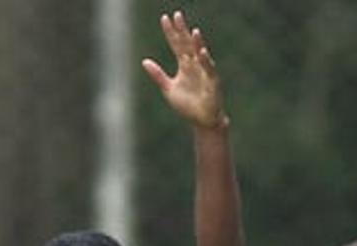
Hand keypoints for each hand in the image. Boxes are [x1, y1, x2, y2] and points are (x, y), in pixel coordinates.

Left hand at [143, 11, 225, 129]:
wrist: (202, 120)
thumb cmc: (187, 104)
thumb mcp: (168, 88)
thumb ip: (158, 75)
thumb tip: (144, 61)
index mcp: (184, 65)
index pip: (176, 44)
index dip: (170, 32)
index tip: (164, 18)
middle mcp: (195, 65)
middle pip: (187, 44)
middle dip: (182, 31)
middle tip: (177, 15)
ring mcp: (204, 71)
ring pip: (199, 54)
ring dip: (197, 43)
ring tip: (192, 31)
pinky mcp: (212, 82)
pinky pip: (209, 69)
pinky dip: (205, 61)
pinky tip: (201, 52)